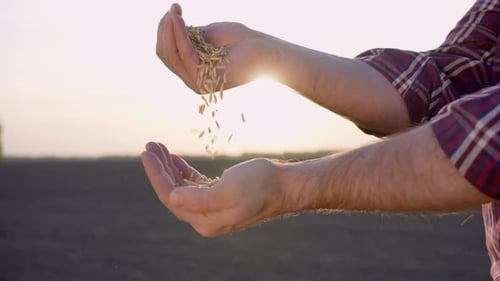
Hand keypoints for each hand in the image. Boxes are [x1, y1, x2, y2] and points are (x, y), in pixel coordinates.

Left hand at [141, 142, 282, 236]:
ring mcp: (212, 208)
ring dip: (169, 168)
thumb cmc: (261, 185)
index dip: (156, 175)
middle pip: (173, 192)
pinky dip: (182, 171)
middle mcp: (206, 218)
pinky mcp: (219, 197)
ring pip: (181, 188)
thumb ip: (198, 198)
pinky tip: (175, 159)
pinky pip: (194, 186)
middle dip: (159, 169)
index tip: (147, 153)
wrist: (286, 185)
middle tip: (150, 145)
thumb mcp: (229, 190)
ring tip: (159, 148)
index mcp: (206, 220)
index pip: (171, 197)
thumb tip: (172, 197)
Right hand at [156, 3, 276, 92]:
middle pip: (165, 55)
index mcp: (192, 71)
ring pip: (171, 55)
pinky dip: (180, 35)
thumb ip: (188, 36)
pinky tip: (179, 19)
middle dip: (164, 29)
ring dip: (170, 30)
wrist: (266, 51)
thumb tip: (168, 27)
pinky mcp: (206, 80)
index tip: (172, 10)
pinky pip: (186, 55)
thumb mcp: (208, 34)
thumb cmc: (242, 41)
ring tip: (174, 12)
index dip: (165, 31)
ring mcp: (198, 83)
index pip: (167, 52)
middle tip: (173, 8)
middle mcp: (192, 80)